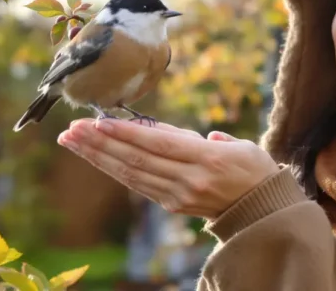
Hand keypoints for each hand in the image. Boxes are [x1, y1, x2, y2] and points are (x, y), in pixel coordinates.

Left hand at [58, 118, 280, 218]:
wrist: (265, 213)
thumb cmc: (255, 171)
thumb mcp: (241, 146)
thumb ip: (207, 137)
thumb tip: (180, 133)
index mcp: (207, 160)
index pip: (158, 144)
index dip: (126, 134)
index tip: (98, 122)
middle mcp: (189, 180)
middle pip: (136, 160)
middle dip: (99, 144)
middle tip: (71, 129)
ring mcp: (178, 195)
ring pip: (130, 174)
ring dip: (98, 157)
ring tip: (72, 141)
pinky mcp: (172, 204)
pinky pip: (138, 184)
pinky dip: (114, 169)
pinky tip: (96, 157)